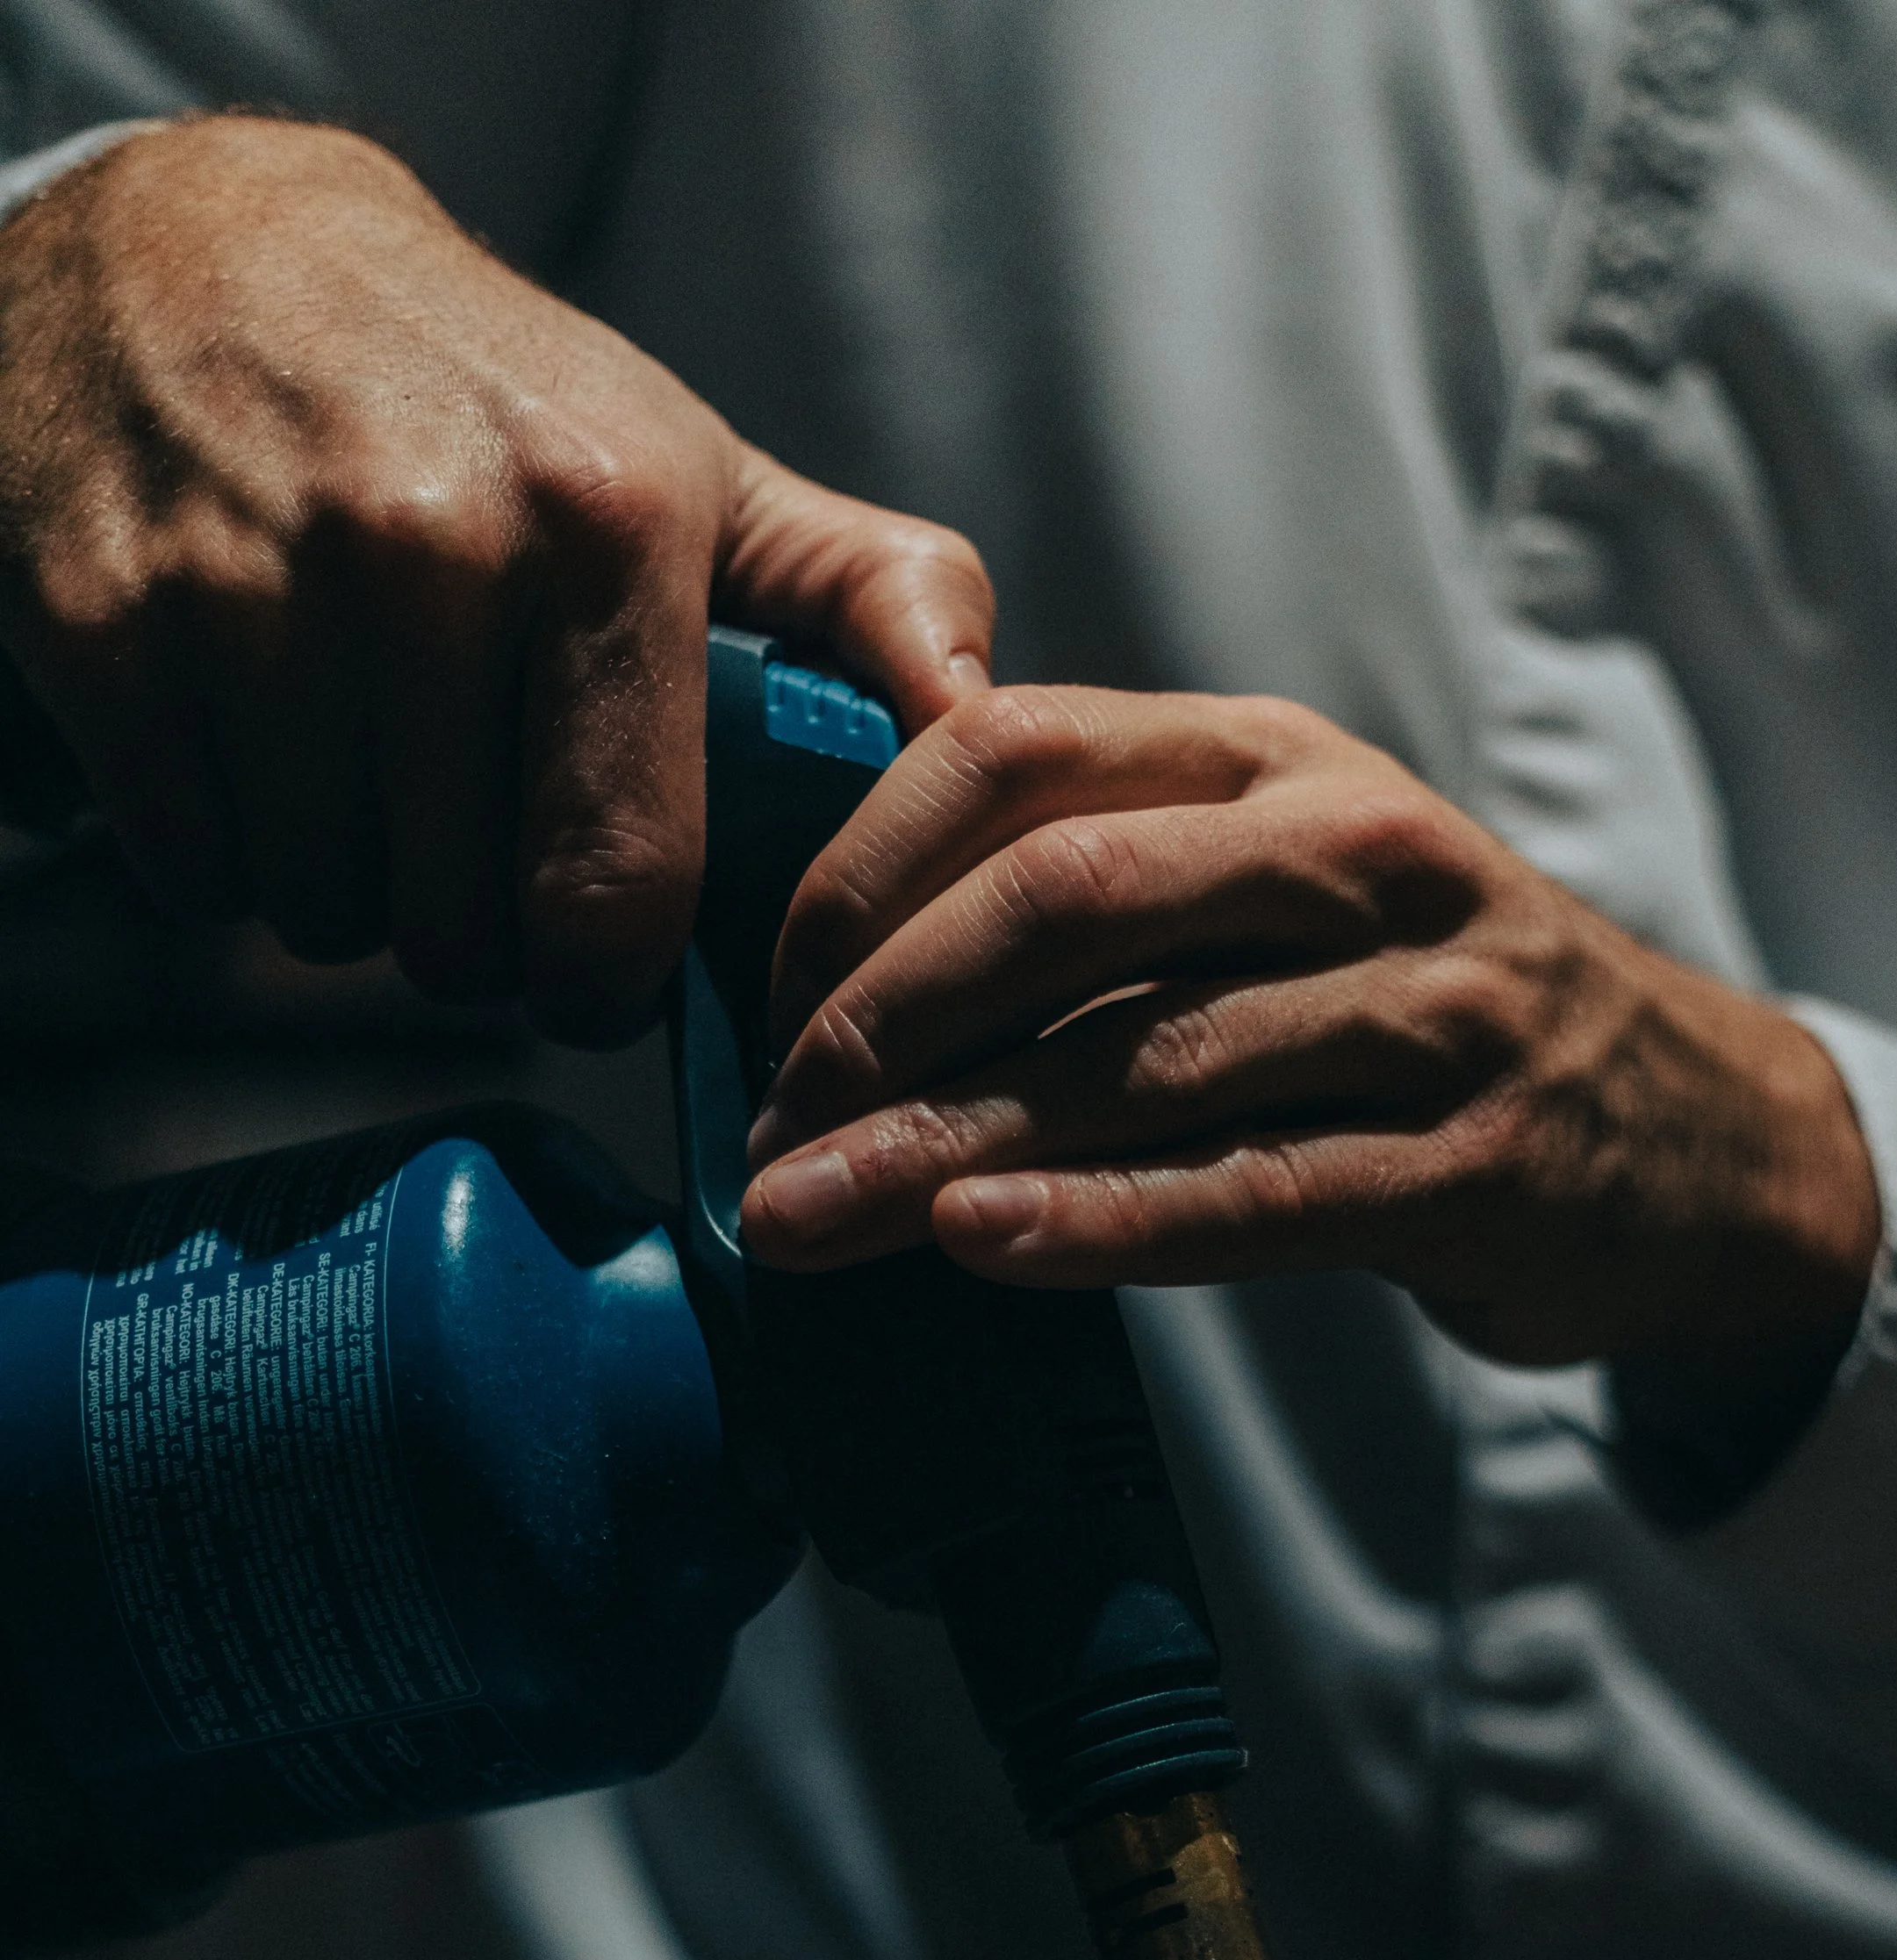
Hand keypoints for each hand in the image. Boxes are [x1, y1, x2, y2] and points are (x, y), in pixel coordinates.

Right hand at [0, 118, 992, 1041]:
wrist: (206, 252)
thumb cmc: (491, 400)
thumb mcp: (699, 470)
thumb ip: (867, 600)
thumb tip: (987, 724)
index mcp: (610, 523)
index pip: (620, 887)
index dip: (604, 974)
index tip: (591, 958)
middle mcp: (434, 540)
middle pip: (462, 935)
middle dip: (473, 936)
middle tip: (467, 843)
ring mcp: (256, 577)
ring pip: (327, 913)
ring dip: (351, 892)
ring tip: (369, 772)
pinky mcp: (112, 618)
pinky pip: (195, 866)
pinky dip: (225, 848)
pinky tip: (261, 744)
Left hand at [742, 687, 1878, 1389]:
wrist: (1696, 1135)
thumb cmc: (1426, 1014)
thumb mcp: (1285, 888)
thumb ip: (1109, 893)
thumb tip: (846, 978)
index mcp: (1274, 761)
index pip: (1018, 754)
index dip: (859, 869)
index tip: (769, 993)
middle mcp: (1357, 854)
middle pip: (1064, 900)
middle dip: (879, 1018)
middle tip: (771, 1128)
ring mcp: (1433, 1009)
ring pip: (1145, 1061)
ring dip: (947, 1147)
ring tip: (808, 1220)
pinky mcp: (1476, 1167)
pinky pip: (1257, 1193)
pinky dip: (1103, 1222)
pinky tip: (980, 1247)